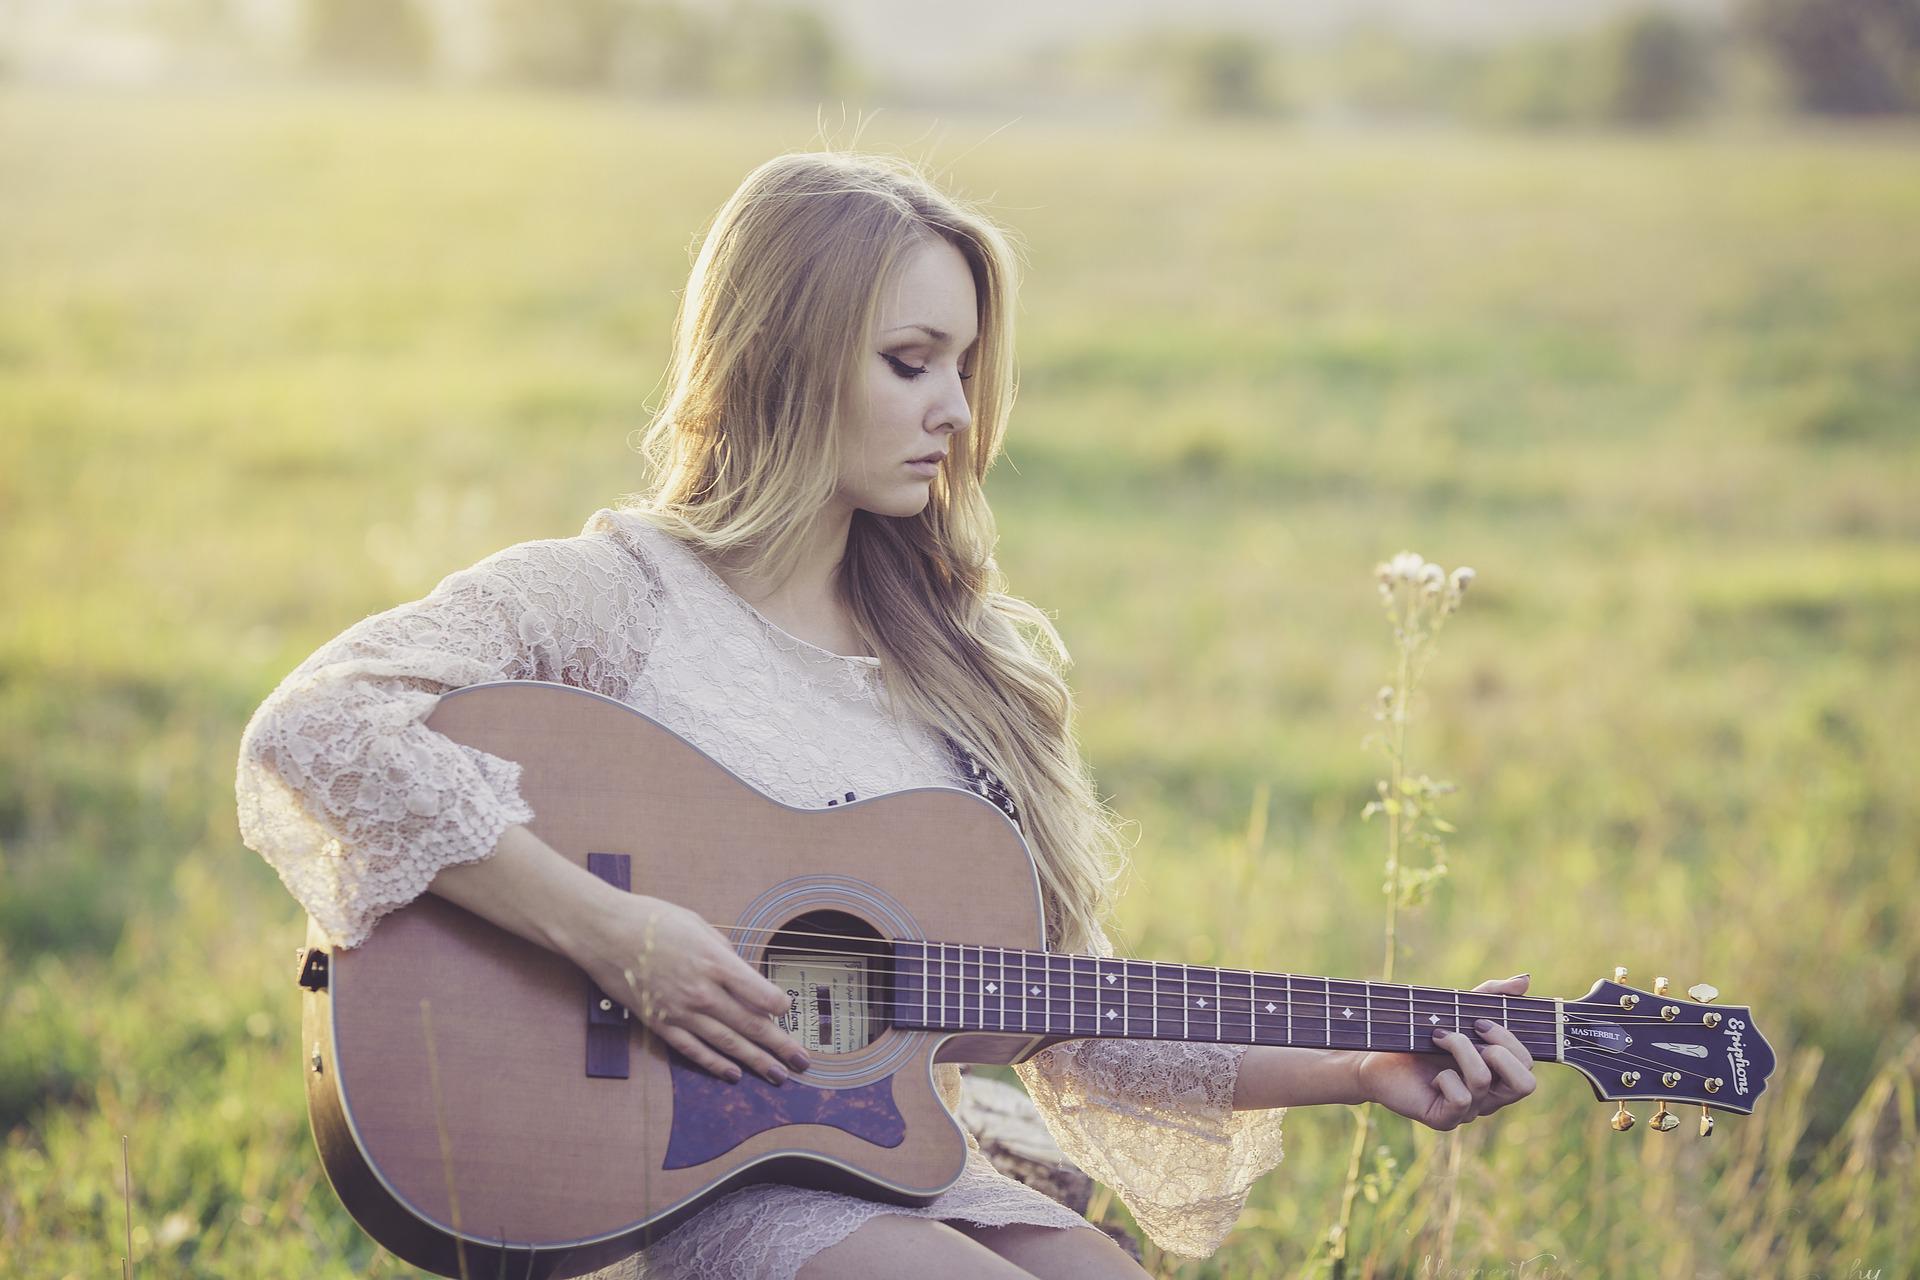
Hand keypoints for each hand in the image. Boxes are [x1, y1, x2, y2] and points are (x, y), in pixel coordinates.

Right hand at [569, 892, 810, 1085]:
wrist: (603, 933)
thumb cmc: (651, 921)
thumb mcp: (698, 924)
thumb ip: (723, 951)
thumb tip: (741, 970)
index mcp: (716, 963)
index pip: (761, 994)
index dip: (780, 1006)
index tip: (789, 1011)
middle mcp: (703, 992)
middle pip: (751, 1026)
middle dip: (781, 1046)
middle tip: (802, 1061)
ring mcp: (681, 1012)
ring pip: (727, 1044)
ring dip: (756, 1061)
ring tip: (778, 1075)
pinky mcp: (661, 1024)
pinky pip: (694, 1050)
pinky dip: (716, 1065)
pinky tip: (733, 1074)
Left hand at [1353, 974, 1537, 1130]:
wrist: (1376, 1055)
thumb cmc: (1420, 1033)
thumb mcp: (1457, 1009)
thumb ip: (1492, 996)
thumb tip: (1525, 980)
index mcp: (1498, 1074)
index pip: (1528, 1066)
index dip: (1510, 1041)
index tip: (1480, 1021)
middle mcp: (1489, 1096)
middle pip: (1526, 1085)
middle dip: (1499, 1049)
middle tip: (1471, 1031)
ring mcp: (1470, 1110)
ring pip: (1484, 1081)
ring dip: (1460, 1048)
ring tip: (1438, 1037)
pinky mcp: (1446, 1119)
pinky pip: (1461, 1099)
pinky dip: (1445, 1077)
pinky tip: (1430, 1075)